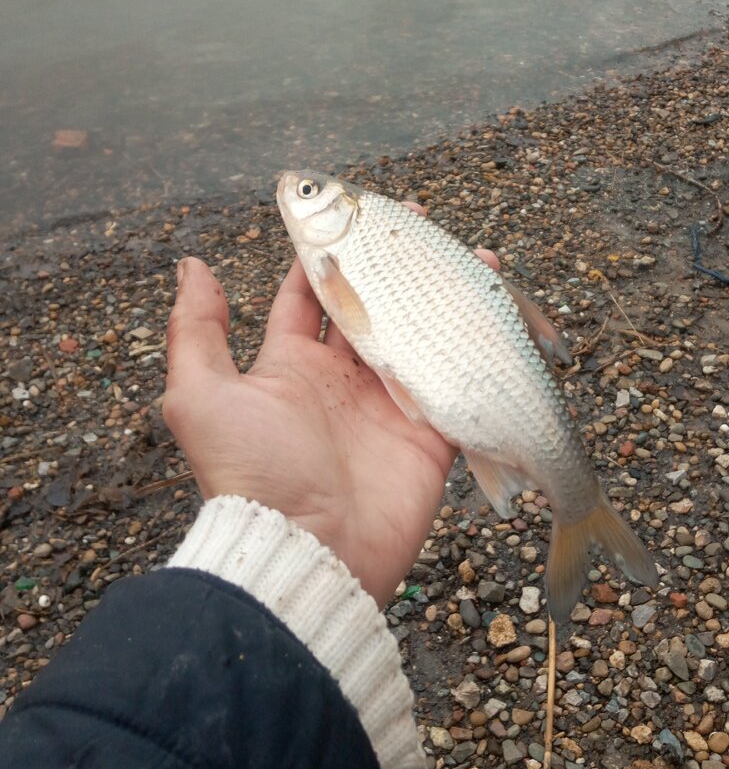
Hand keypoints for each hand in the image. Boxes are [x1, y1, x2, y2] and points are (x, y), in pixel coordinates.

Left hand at [163, 233, 498, 608]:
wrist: (311, 555)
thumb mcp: (202, 396)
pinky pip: (456, 378)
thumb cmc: (251, 474)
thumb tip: (192, 266)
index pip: (309, 295)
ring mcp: (389, 404)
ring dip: (441, 294)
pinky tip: (496, 306)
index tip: (348, 213)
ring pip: (420, 333)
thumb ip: (197, 331)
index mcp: (290, 366)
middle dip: (392, 264)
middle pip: (372, 305)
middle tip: (418, 223)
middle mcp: (341, 380)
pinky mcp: (432, 431)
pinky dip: (476, 345)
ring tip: (468, 253)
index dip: (327, 254)